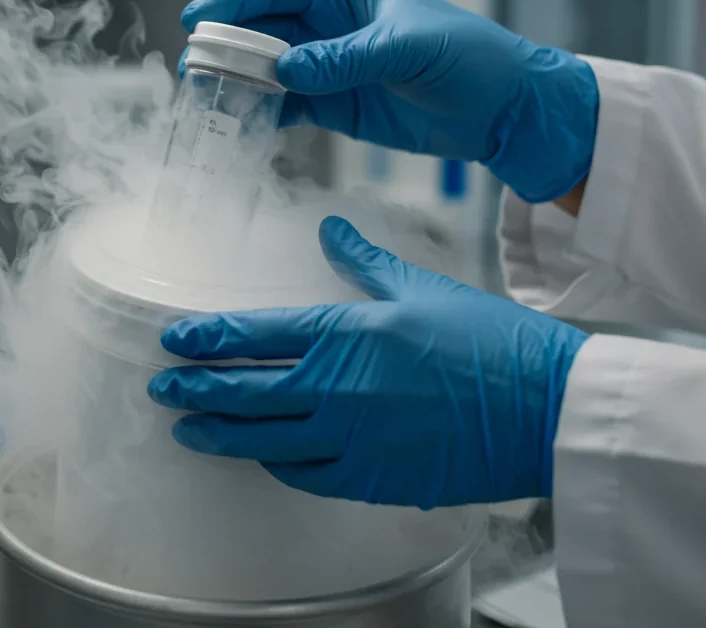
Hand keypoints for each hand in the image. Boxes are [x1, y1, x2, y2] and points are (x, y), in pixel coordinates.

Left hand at [148, 217, 588, 508]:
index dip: (205, 338)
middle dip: (193, 390)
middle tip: (162, 388)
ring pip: (262, 441)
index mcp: (347, 333)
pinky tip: (261, 455)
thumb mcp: (421, 287)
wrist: (543, 408)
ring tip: (188, 430)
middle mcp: (338, 389)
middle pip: (242, 393)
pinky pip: (304, 475)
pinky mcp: (370, 479)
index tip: (173, 339)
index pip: (254, 334)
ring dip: (219, 435)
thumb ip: (364, 261)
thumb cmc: (489, 342)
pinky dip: (275, 463)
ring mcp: (351, 440)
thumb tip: (329, 226)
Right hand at [181, 0, 599, 203]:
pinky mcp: (337, 107)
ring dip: (240, 82)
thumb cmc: (469, 59)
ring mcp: (331, 67)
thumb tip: (287, 70)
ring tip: (207, 98)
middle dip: (229, 46)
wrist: (504, 111)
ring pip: (271, 70)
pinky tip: (243, 123)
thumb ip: (346, 59)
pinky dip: (264, 114)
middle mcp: (333, 26)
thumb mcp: (409, 50)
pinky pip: (289, 107)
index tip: (201, 19)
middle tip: (196, 66)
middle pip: (266, 30)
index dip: (236, 1)